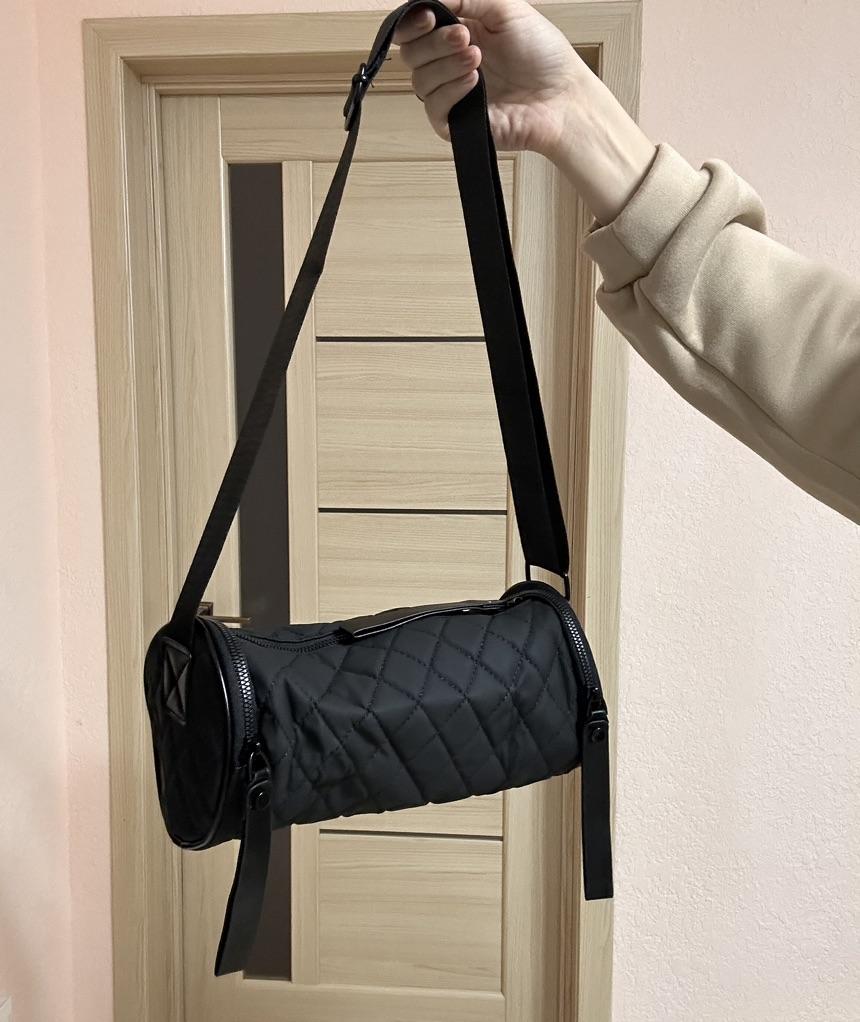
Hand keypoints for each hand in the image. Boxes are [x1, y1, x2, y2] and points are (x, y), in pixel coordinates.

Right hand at [393, 0, 657, 224]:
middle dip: (434, 42)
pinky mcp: (457, 125)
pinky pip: (434, 108)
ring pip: (420, 81)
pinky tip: (475, 82)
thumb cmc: (543, 55)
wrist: (562, 96)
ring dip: (446, 65)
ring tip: (477, 58)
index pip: (414, 30)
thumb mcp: (506, 8)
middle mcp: (449, 65)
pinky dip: (451, 91)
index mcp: (457, 34)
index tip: (429, 17)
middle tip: (465, 37)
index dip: (412, 22)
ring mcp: (452, 96)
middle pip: (411, 54)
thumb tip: (431, 0)